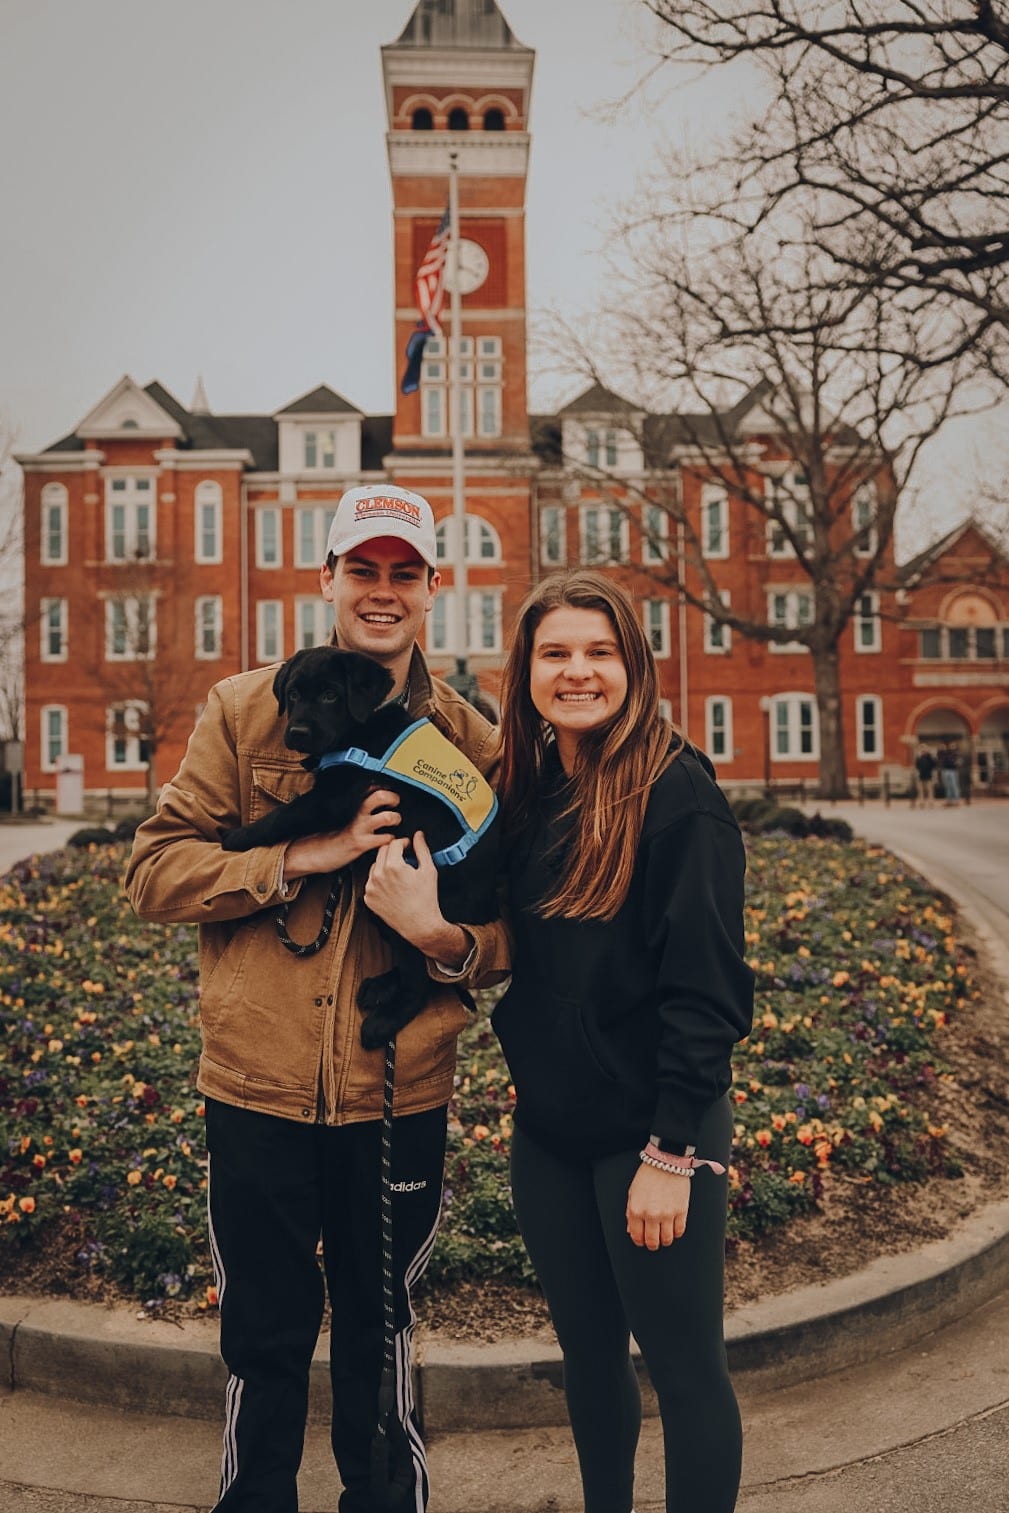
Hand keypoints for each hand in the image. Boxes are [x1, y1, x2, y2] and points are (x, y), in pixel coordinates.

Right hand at [282, 789, 400, 879]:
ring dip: (396, 819)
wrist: (315, 851)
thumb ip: (359, 807)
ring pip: (386, 817)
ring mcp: (359, 828)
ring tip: (395, 822)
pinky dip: (394, 840)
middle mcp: (357, 813)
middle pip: (380, 796)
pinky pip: (385, 839)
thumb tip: (377, 801)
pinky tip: (394, 841)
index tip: (391, 790)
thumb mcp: (344, 815)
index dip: (386, 786)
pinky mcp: (361, 844)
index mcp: (353, 804)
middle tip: (396, 803)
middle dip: (393, 798)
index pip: (372, 786)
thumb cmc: (332, 835)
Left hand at [364, 832, 470, 965]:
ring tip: (399, 874)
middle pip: (382, 852)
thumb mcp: (428, 870)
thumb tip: (418, 835)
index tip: (409, 846)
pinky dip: (380, 880)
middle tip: (405, 858)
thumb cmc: (426, 899)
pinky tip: (392, 887)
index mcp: (393, 866)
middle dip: (394, 852)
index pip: (393, 843)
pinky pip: (371, 882)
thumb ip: (422, 849)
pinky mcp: (368, 898)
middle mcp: (378, 876)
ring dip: (385, 865)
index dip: (404, 842)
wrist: (419, 925)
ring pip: (375, 866)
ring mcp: (371, 888)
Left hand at [626, 1163, 690, 1249]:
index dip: (639, 1241)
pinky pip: (679, 1231)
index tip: (642, 1241)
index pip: (637, 1236)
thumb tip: (631, 1230)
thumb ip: (631, 1213)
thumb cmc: (648, 1175)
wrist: (667, 1161)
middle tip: (653, 1242)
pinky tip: (673, 1228)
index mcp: (636, 1210)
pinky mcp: (681, 1211)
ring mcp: (667, 1214)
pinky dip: (676, 1233)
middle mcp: (651, 1214)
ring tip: (663, 1236)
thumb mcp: (633, 1192)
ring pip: (667, 1239)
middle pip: (652, 1241)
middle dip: (652, 1244)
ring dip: (664, 1240)